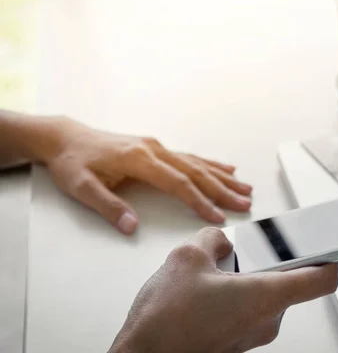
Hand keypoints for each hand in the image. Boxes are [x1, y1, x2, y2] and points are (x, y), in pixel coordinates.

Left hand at [39, 117, 252, 234]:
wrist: (65, 138)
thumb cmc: (73, 162)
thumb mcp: (81, 187)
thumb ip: (108, 207)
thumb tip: (132, 227)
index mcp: (140, 160)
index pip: (178, 184)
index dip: (200, 201)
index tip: (217, 215)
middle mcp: (154, 150)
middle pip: (196, 172)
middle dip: (223, 190)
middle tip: (244, 203)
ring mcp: (157, 147)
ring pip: (198, 163)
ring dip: (223, 177)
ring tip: (245, 188)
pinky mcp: (156, 148)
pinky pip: (190, 156)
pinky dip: (211, 163)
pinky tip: (226, 168)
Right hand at [109, 227, 337, 352]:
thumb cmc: (164, 322)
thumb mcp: (186, 258)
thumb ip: (211, 240)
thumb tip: (219, 242)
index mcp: (265, 296)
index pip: (322, 279)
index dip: (332, 258)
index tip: (332, 243)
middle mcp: (266, 320)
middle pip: (289, 282)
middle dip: (270, 260)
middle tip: (255, 245)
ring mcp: (252, 335)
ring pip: (265, 296)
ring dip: (249, 278)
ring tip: (221, 267)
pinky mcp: (237, 343)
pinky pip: (249, 310)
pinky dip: (237, 295)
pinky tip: (211, 288)